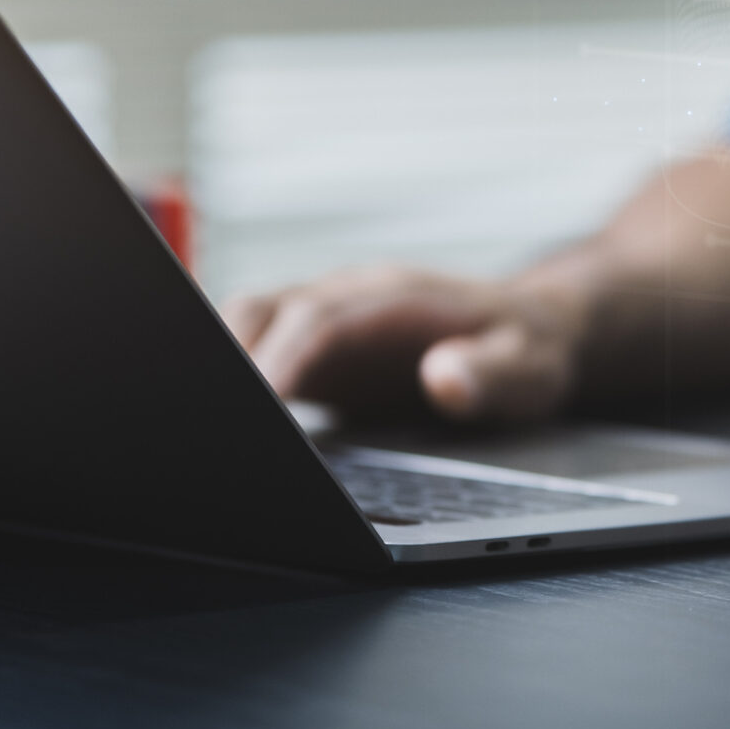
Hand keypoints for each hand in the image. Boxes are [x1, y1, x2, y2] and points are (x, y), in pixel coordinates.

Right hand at [222, 266, 589, 421]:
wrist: (530, 329)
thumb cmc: (528, 348)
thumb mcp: (532, 368)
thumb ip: (492, 374)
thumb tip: (444, 378)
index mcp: (394, 298)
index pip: (322, 320)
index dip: (283, 357)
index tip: (256, 400)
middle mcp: (348, 299)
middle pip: (263, 310)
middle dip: (224, 356)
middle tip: (203, 421)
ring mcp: (325, 322)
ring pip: (247, 326)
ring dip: (216, 365)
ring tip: (197, 429)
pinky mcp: (314, 353)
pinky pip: (255, 355)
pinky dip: (227, 381)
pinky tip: (216, 430)